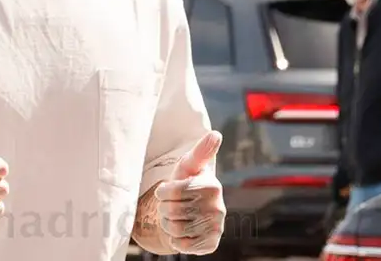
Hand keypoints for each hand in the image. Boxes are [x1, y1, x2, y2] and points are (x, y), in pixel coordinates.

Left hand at [154, 131, 225, 254]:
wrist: (191, 213)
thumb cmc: (186, 183)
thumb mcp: (188, 166)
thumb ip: (200, 151)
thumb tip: (216, 134)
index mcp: (211, 186)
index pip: (171, 192)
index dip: (162, 192)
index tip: (166, 190)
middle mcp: (218, 207)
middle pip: (171, 211)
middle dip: (164, 209)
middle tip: (171, 206)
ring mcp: (216, 227)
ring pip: (174, 229)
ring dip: (168, 224)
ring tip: (176, 218)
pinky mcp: (211, 243)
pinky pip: (182, 245)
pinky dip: (176, 240)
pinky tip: (183, 231)